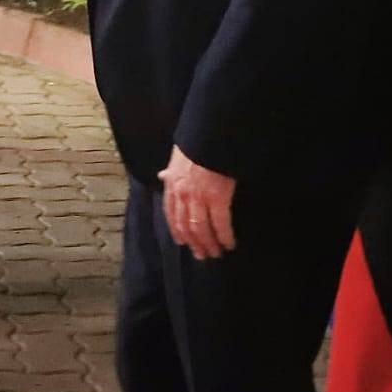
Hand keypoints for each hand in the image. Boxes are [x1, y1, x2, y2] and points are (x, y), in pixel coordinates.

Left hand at [157, 145, 236, 260]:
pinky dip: (225, 237)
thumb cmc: (195, 144)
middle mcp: (182, 195)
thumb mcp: (177, 157)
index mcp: (172, 184)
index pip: (171, 214)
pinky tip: (229, 243)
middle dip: (194, 243)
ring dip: (209, 244)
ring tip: (216, 252)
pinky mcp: (218, 199)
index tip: (183, 243)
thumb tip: (162, 175)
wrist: (210, 136)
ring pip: (201, 229)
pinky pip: (221, 224)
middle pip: (186, 226)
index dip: (177, 231)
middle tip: (202, 255)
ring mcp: (199, 198)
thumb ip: (171, 171)